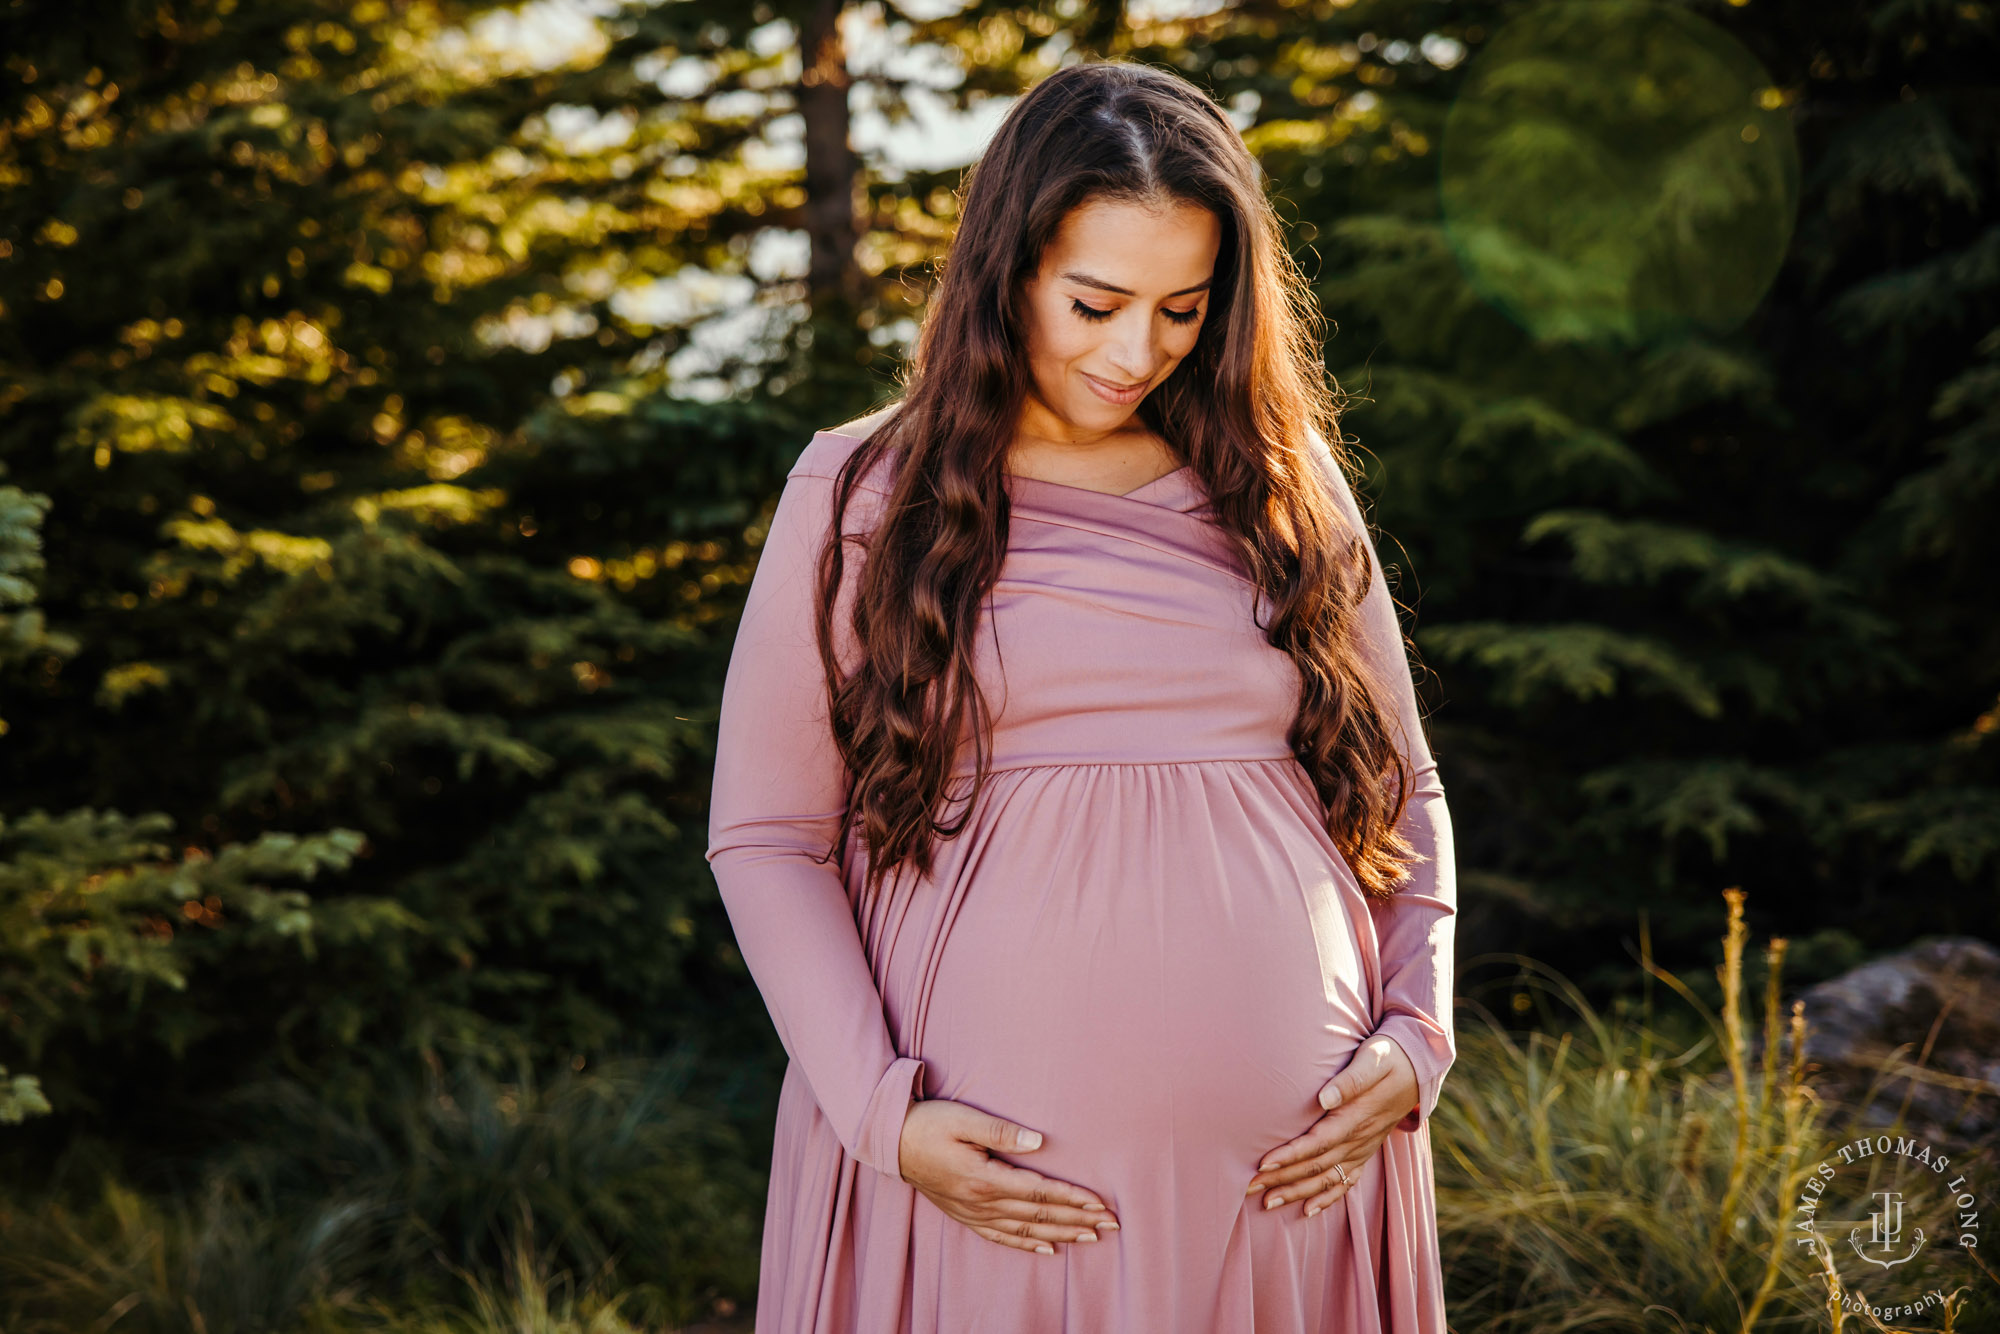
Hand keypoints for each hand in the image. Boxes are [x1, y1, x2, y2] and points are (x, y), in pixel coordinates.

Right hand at [897, 1098, 1120, 1255]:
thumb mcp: (963, 1119)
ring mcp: (972, 1213)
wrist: (890, 1142)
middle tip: (1111, 1225)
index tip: (1101, 1204)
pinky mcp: (964, 1215)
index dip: (1072, 1199)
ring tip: (1090, 1238)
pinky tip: (1046, 1248)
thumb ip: (1002, 1133)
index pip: (1039, 1193)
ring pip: (1025, 1230)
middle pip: (1038, 1216)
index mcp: (984, 1179)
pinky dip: (1026, 1244)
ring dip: (1060, 1234)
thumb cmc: (928, 1124)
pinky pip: (1001, 1237)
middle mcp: (981, 1203)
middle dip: (1078, 1221)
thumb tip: (1039, 1142)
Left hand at [1245, 1034, 1418, 1218]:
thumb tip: (1325, 1098)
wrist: (1417, 1069)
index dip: (1290, 1156)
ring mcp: (1362, 1149)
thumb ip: (1351, 1079)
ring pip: (1327, 1179)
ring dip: (1297, 1192)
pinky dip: (1327, 1198)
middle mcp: (1358, 1139)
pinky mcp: (1365, 1152)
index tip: (1262, 1163)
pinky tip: (1308, 1210)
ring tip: (1267, 1203)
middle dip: (1282, 1178)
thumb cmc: (1388, 1058)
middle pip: (1316, 1166)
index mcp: (1355, 1118)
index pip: (1317, 1143)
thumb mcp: (1373, 1059)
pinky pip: (1347, 1182)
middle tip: (1250, 1187)